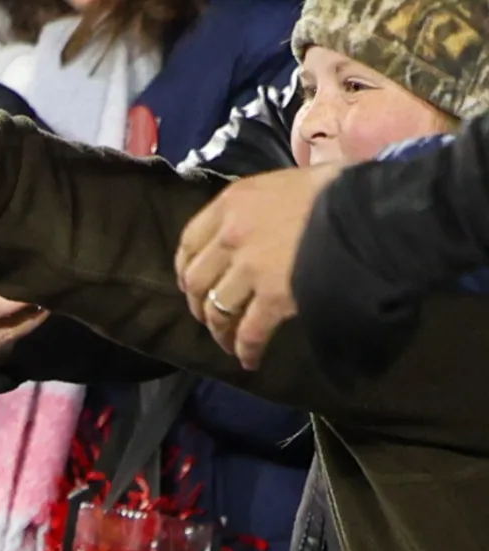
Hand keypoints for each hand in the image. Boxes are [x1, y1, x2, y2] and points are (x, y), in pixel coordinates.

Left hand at [175, 163, 343, 368]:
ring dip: (220, 331)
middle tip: (209, 317)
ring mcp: (251, 268)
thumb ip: (260, 204)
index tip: (192, 284)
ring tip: (228, 342)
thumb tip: (258, 221)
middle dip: (199, 304)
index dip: (186, 268)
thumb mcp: (288, 181)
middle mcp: (232, 235)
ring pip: (218, 309)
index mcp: (233, 202)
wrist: (373, 209)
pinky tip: (249, 360)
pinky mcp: (274, 297)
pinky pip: (250, 332)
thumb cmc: (339, 189)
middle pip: (198, 281)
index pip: (190, 241)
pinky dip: (246, 350)